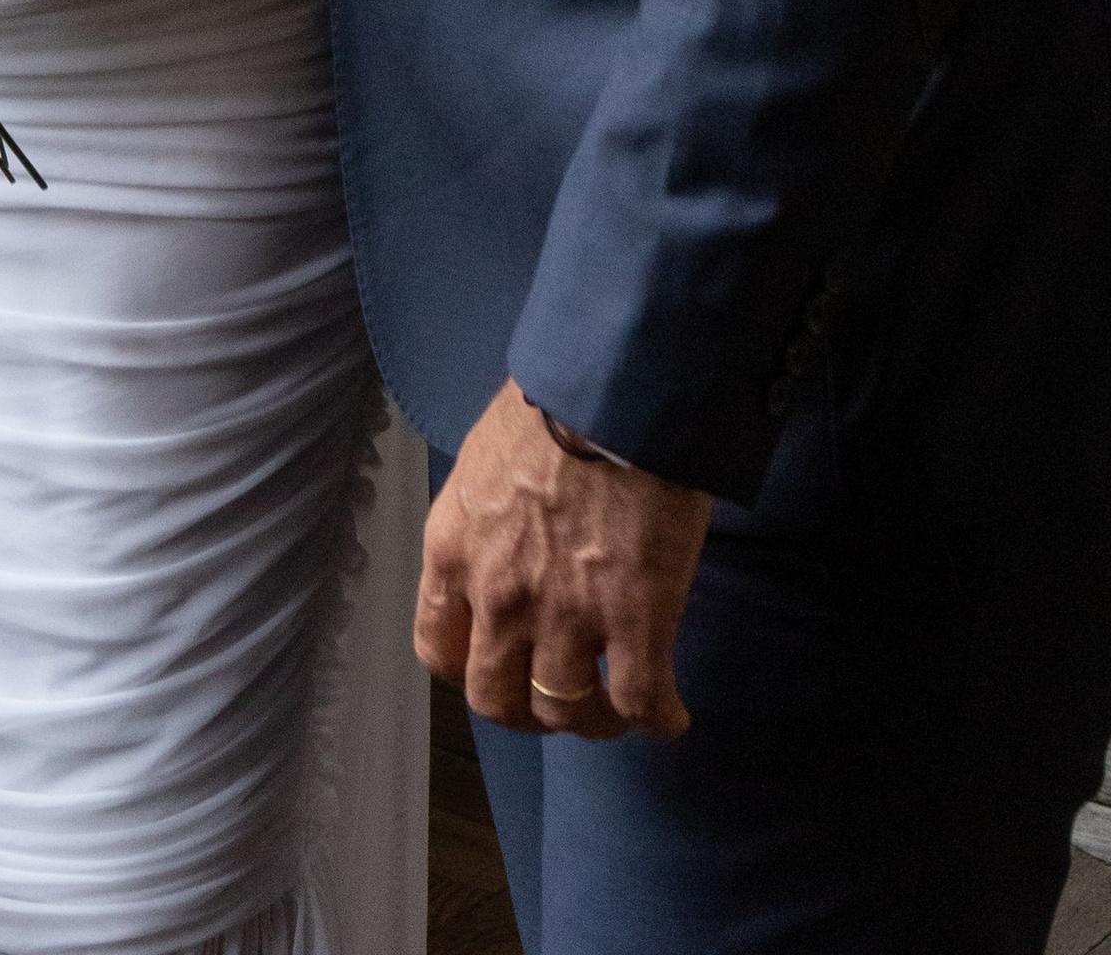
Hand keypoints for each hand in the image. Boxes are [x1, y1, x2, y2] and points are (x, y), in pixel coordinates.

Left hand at [416, 382, 711, 741]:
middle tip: (561, 698)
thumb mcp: (487, 462)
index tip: (504, 665)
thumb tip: (511, 541)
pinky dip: (658, 719)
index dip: (473, 668)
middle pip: (496, 700)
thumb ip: (487, 521)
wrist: (617, 389)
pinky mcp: (635, 620)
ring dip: (594, 720)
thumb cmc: (553, 404)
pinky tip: (671, 715)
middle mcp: (498, 595)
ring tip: (619, 708)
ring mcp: (565, 614)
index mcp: (453, 549)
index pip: (439, 648)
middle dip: (528, 711)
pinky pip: (642, 702)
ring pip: (566, 714)